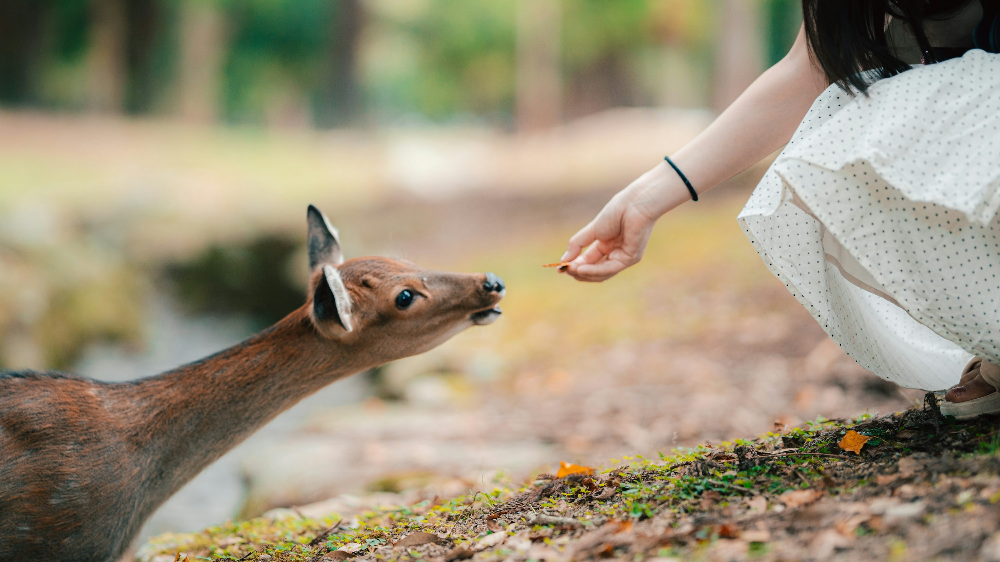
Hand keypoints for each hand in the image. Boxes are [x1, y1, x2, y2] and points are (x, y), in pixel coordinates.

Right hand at [561, 163, 689, 281]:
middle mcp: (616, 253)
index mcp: (607, 245)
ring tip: (570, 270)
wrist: (634, 204)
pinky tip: (581, 269)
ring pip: (602, 274)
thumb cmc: (616, 212)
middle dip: (579, 272)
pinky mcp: (630, 258)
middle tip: (564, 271)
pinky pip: (610, 269)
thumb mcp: (592, 230)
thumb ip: (577, 245)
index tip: (559, 268)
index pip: (589, 261)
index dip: (574, 266)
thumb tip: (563, 260)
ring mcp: (624, 257)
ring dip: (585, 274)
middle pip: (595, 271)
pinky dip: (594, 270)